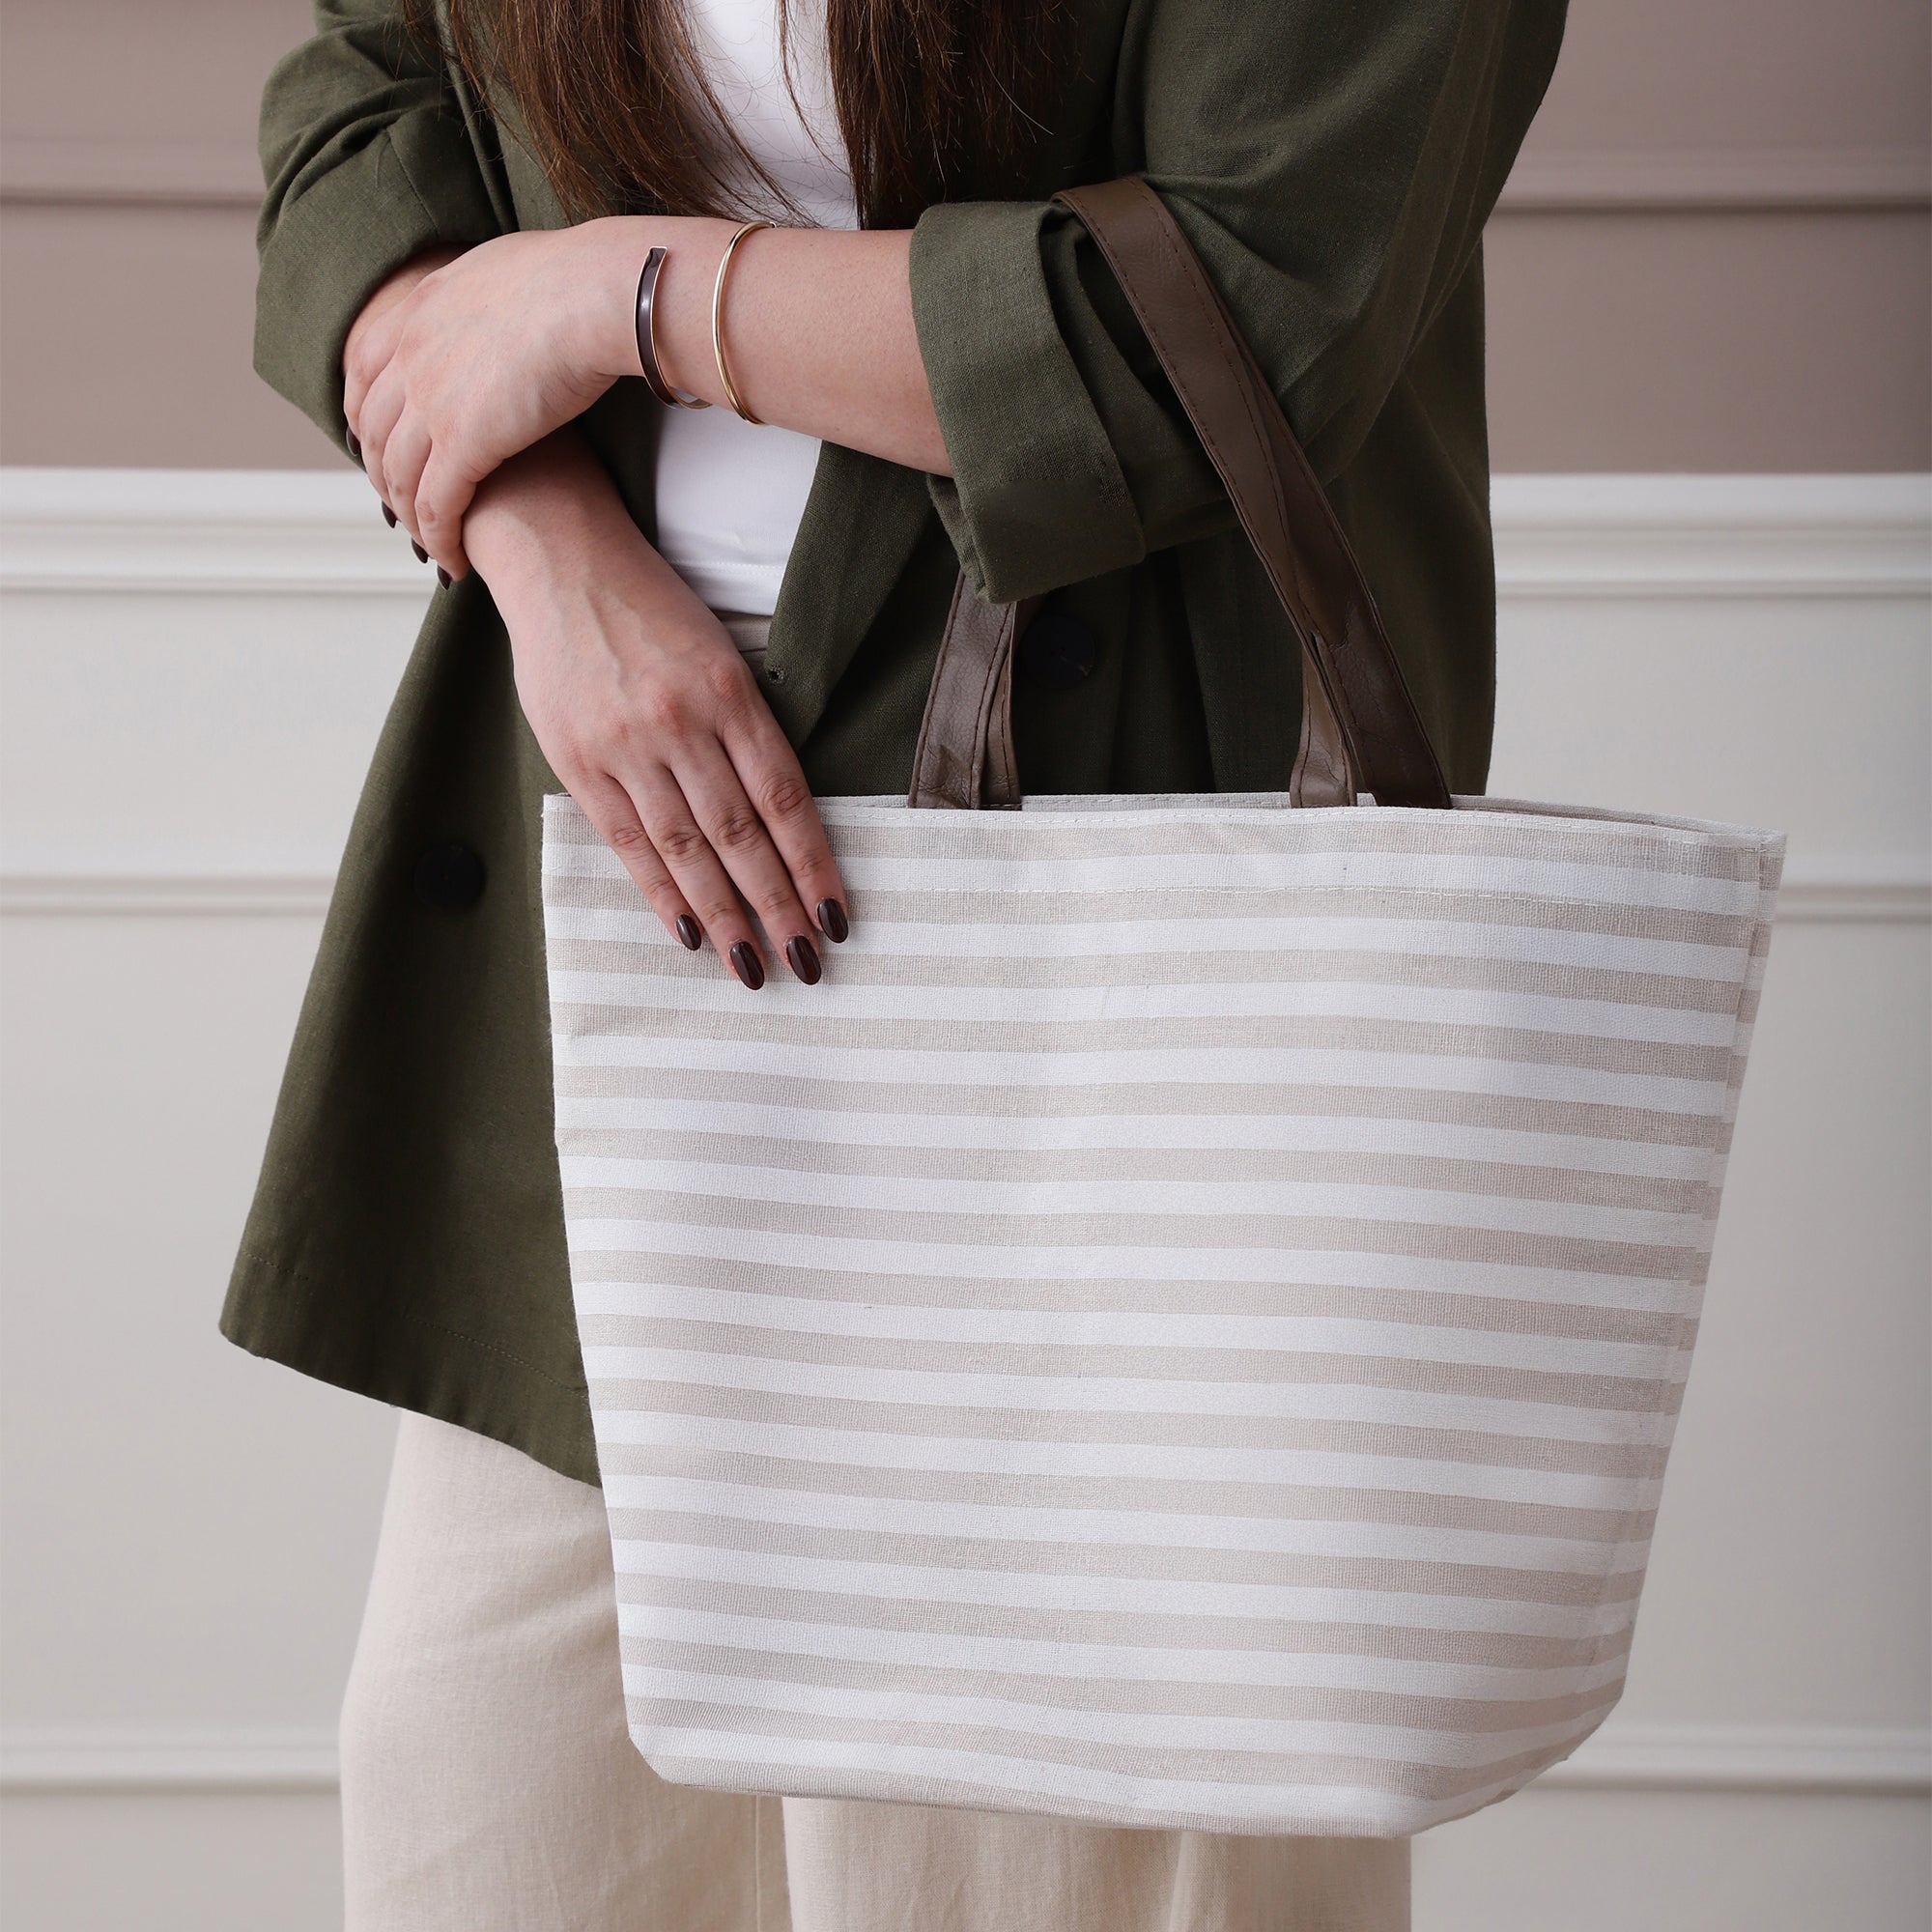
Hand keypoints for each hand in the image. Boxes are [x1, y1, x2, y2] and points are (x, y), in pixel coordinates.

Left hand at [344, 219, 711, 578]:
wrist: (594, 293)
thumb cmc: (577, 279)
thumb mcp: (508, 271)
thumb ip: (487, 297)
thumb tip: (504, 301)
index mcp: (417, 310)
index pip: (364, 371)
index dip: (365, 415)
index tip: (379, 444)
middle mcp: (410, 355)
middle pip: (372, 431)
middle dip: (382, 477)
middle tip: (404, 507)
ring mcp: (430, 401)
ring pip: (399, 477)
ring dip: (412, 519)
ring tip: (433, 545)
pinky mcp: (462, 444)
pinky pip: (436, 505)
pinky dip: (440, 539)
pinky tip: (455, 562)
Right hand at [468, 434, 848, 986]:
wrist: (558, 560)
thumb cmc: (652, 608)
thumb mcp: (718, 653)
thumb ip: (745, 729)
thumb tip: (780, 819)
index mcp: (729, 692)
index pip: (785, 798)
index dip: (814, 865)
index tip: (838, 917)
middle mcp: (680, 723)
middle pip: (741, 835)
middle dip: (778, 906)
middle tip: (807, 962)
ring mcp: (624, 746)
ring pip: (686, 849)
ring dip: (724, 916)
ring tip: (753, 966)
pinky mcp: (578, 760)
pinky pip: (628, 842)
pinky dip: (661, 892)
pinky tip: (687, 932)